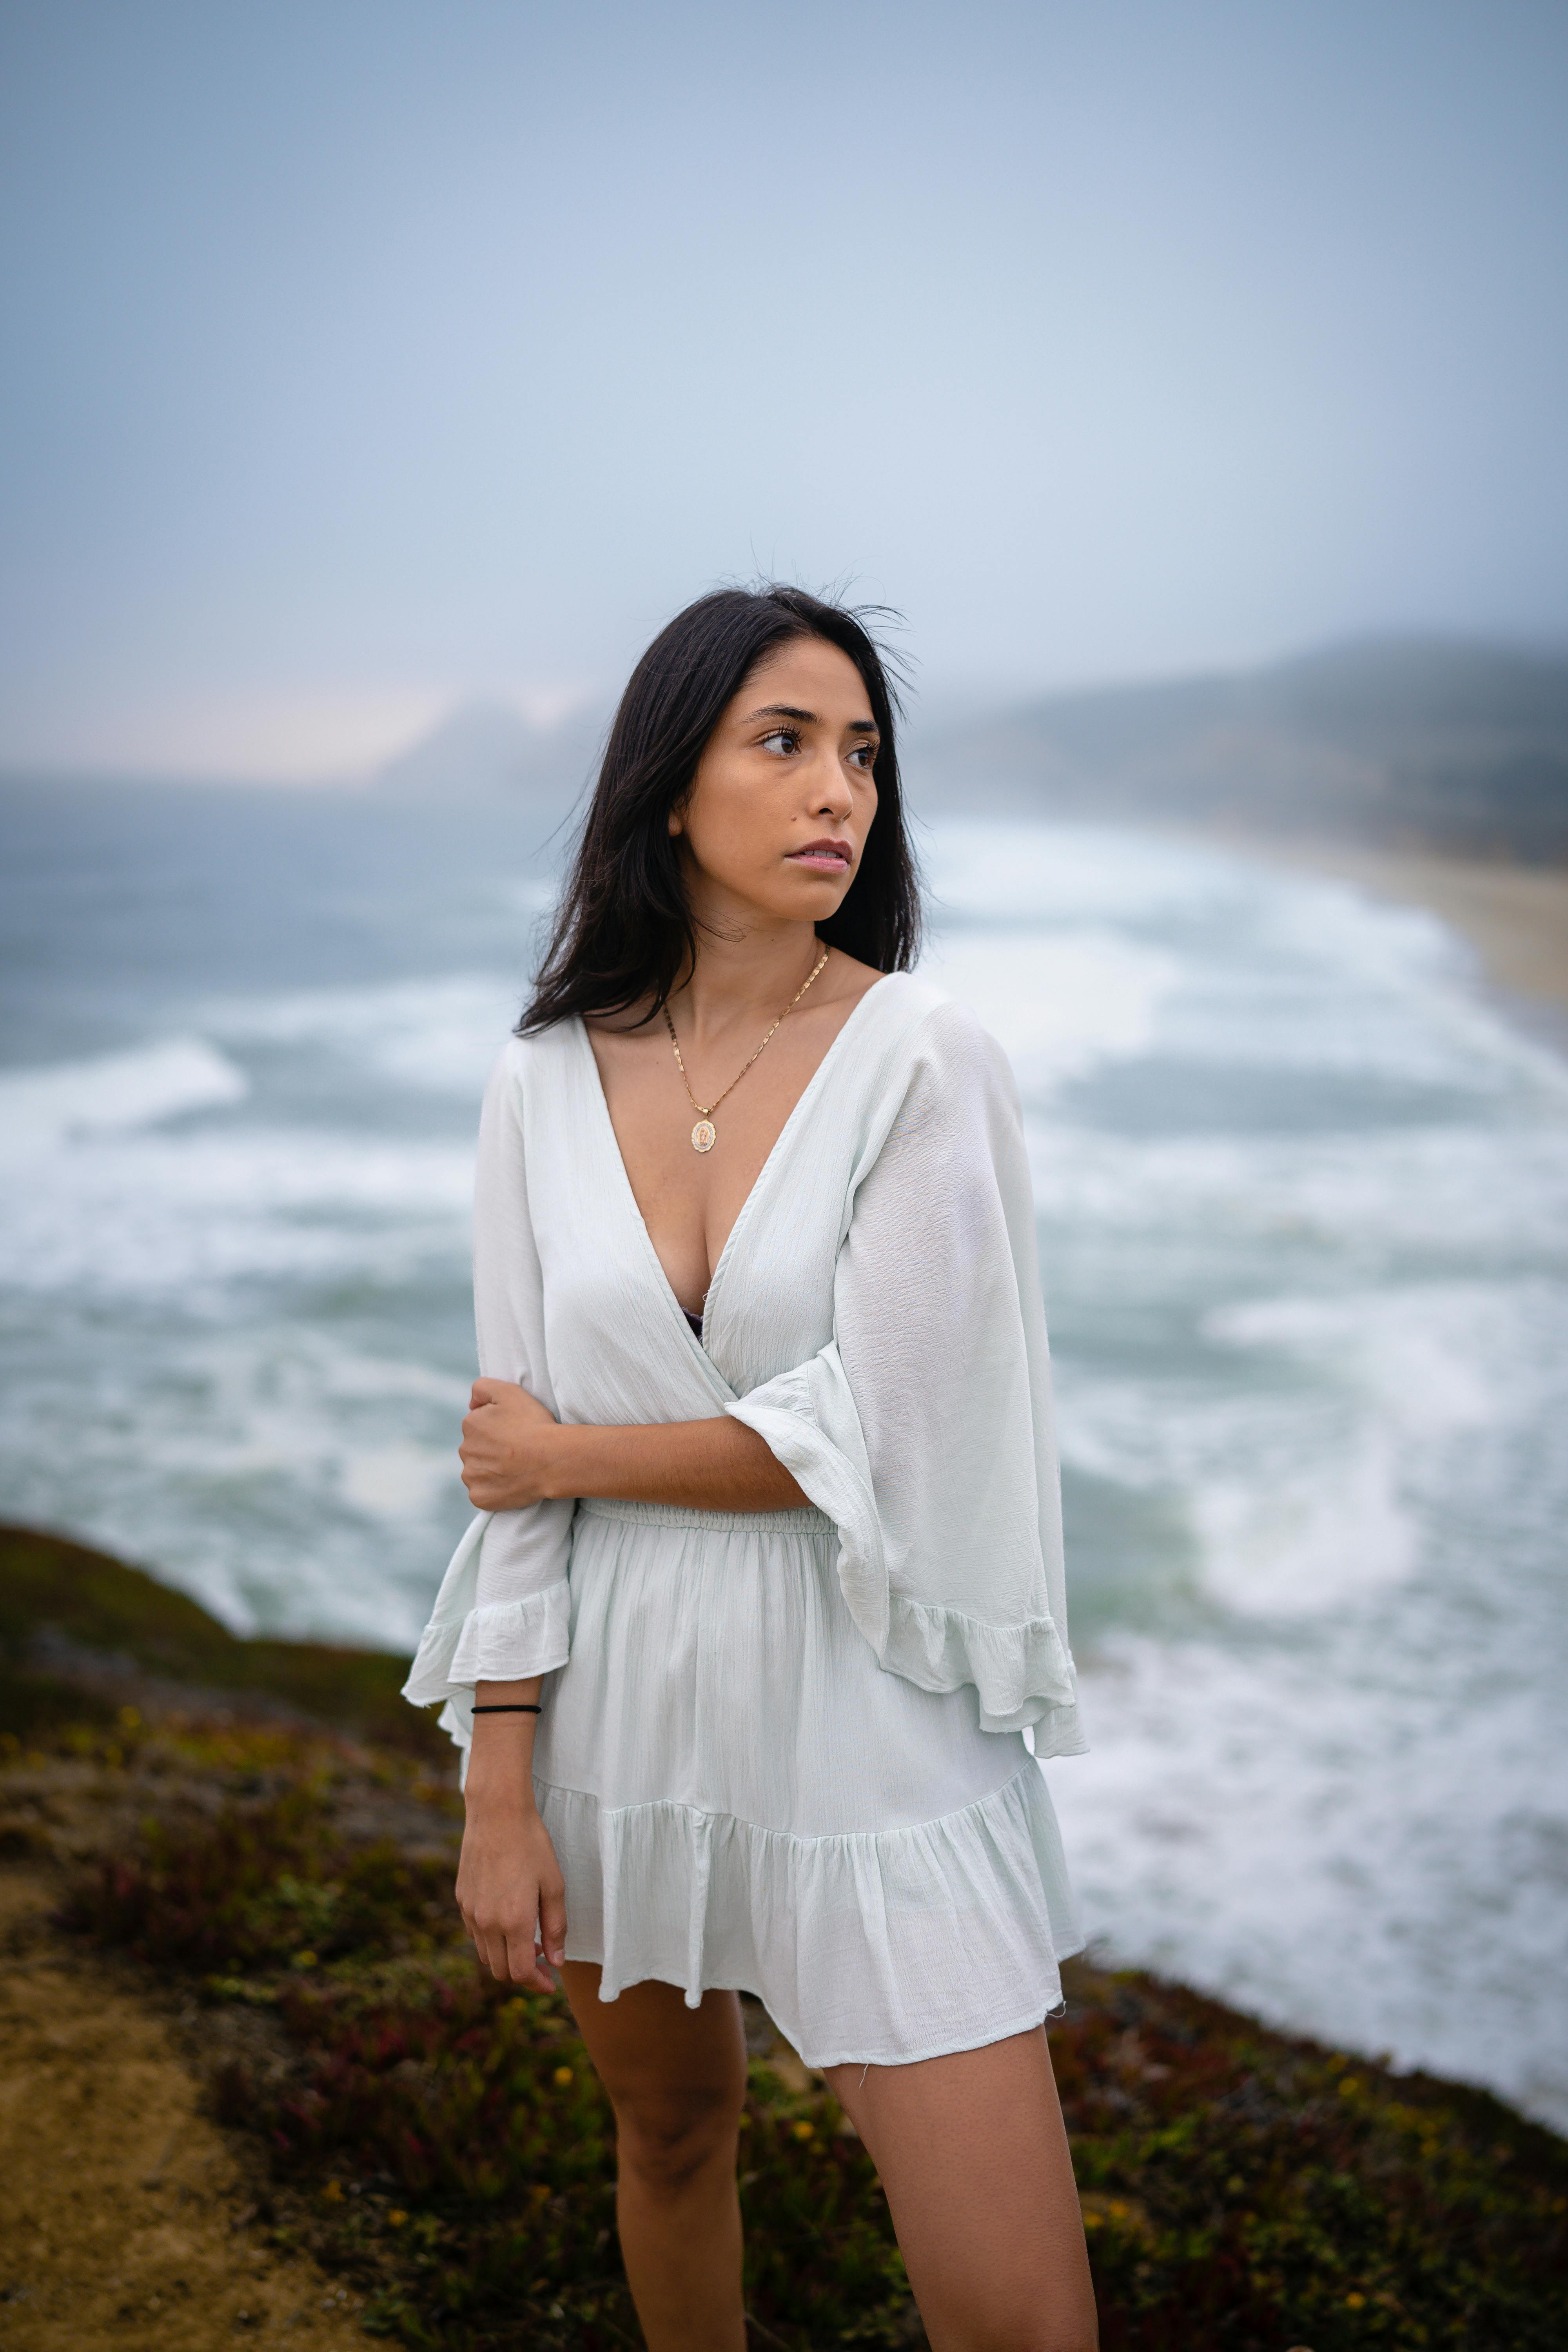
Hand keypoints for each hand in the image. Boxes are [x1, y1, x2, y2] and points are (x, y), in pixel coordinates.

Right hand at [456, 1793, 566, 1990]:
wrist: (497, 1813)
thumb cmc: (532, 1845)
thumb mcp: (554, 1885)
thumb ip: (555, 1928)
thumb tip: (556, 1961)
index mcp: (514, 1921)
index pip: (520, 1973)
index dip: (536, 1984)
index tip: (550, 1982)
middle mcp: (487, 1923)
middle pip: (500, 1971)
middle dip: (523, 1974)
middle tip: (543, 1961)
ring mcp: (471, 1912)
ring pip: (486, 1955)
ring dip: (506, 1958)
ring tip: (528, 1941)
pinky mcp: (462, 1900)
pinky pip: (475, 1934)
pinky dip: (492, 1940)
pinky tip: (508, 1922)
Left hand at [459, 1377, 559, 1508]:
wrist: (551, 1460)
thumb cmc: (534, 1424)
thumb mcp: (509, 1391)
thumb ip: (482, 1387)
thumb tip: (471, 1404)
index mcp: (470, 1424)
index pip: (479, 1424)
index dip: (498, 1426)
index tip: (514, 1430)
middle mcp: (465, 1450)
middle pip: (477, 1448)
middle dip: (491, 1448)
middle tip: (517, 1449)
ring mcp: (471, 1476)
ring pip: (477, 1470)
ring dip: (491, 1469)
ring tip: (516, 1467)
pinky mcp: (479, 1497)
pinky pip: (481, 1492)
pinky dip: (493, 1489)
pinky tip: (511, 1482)